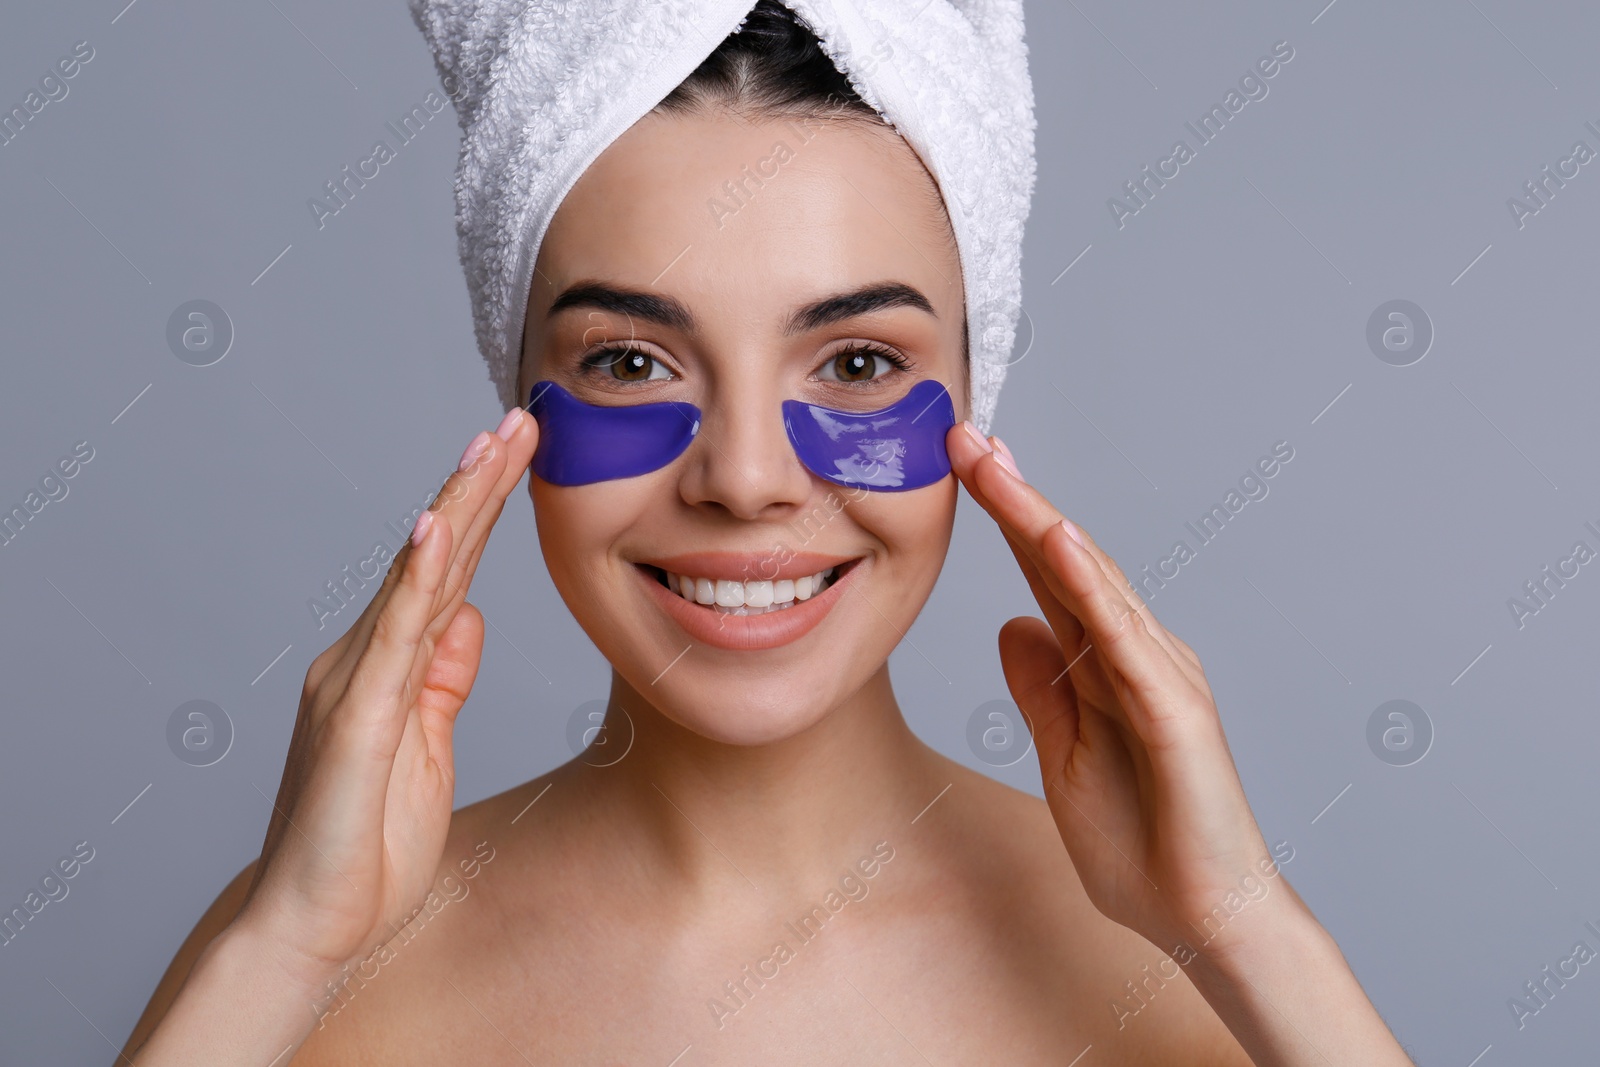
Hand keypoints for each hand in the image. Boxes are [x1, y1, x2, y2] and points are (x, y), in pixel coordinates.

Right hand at [234, 409, 537, 985]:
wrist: (309, 924)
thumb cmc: (364, 841)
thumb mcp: (426, 745)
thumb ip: (441, 677)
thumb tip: (469, 615)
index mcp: (390, 664)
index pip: (449, 572)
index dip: (486, 511)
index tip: (525, 453)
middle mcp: (365, 657)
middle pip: (436, 555)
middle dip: (480, 485)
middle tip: (522, 418)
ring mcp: (355, 680)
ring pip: (417, 577)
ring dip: (457, 507)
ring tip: (492, 444)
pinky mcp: (354, 716)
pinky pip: (393, 638)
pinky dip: (417, 580)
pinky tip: (437, 531)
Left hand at [946, 422, 1288, 960]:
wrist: (1202, 917)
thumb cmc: (1143, 842)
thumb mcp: (1063, 755)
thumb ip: (1043, 689)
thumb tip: (1013, 627)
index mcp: (1104, 664)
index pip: (1046, 574)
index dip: (1005, 517)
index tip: (960, 463)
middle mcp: (1137, 654)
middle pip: (1065, 559)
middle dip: (1013, 495)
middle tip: (963, 434)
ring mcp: (1161, 676)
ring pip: (1092, 581)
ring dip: (1040, 517)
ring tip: (992, 463)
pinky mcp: (1176, 711)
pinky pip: (1124, 638)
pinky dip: (1090, 585)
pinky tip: (1056, 540)